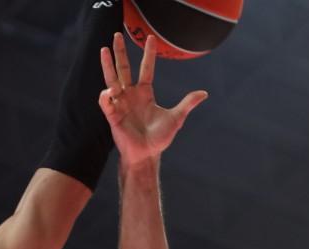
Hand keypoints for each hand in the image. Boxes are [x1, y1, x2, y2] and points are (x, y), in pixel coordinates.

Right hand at [99, 32, 207, 165]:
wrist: (147, 155)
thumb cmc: (159, 139)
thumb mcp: (176, 118)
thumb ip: (187, 104)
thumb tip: (204, 93)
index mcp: (145, 93)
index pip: (146, 69)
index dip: (149, 54)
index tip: (151, 38)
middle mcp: (131, 95)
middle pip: (124, 68)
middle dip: (120, 52)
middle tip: (117, 34)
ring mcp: (121, 103)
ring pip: (112, 79)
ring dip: (107, 65)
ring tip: (104, 49)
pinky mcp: (113, 115)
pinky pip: (106, 101)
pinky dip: (106, 95)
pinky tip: (110, 91)